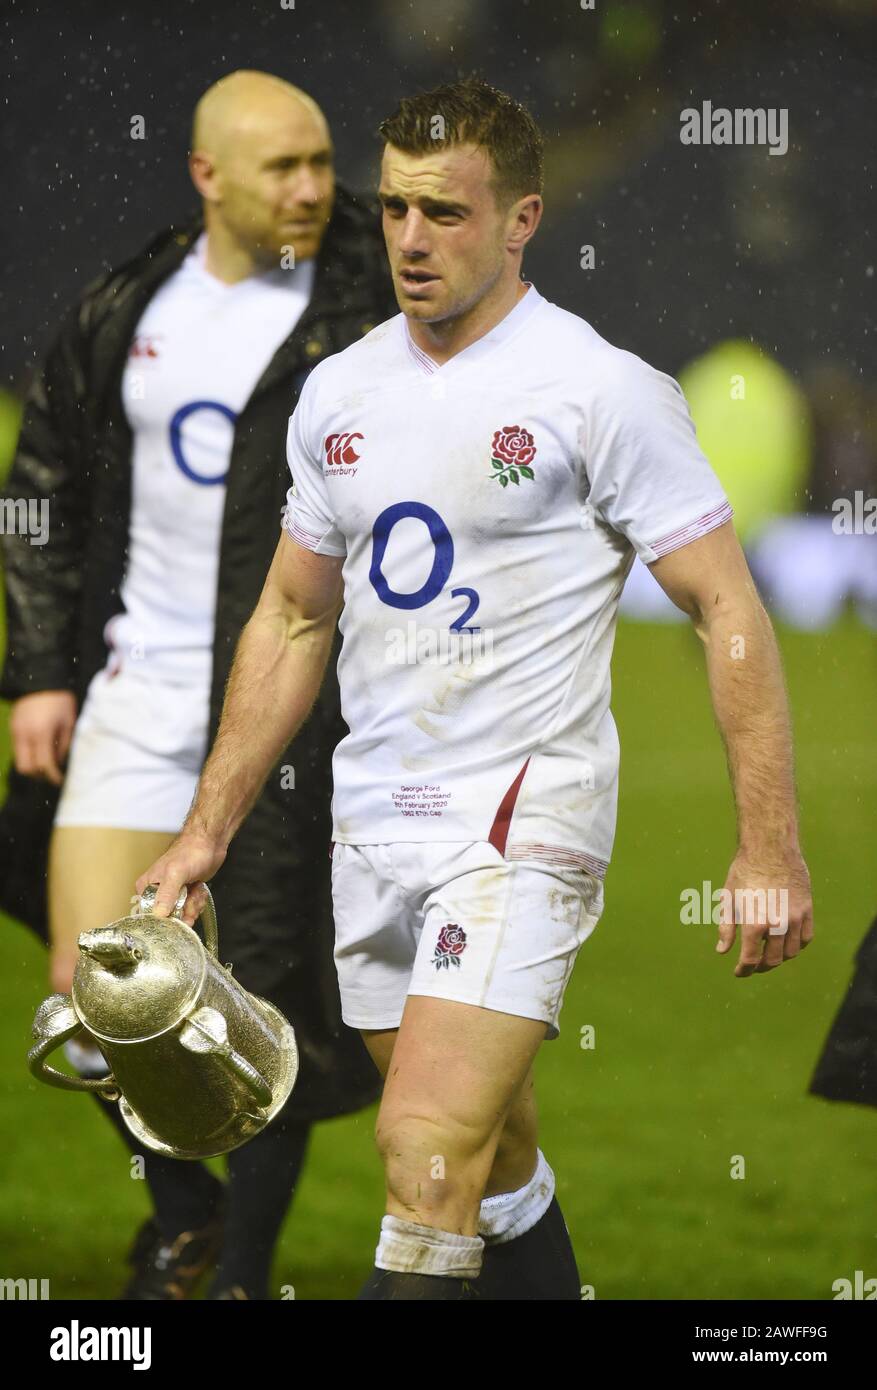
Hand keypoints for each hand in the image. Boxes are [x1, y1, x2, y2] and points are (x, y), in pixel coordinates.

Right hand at [10, 690, 76, 784]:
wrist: (41, 677)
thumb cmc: (60, 699)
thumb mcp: (69, 721)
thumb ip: (64, 744)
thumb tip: (59, 761)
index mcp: (41, 733)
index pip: (44, 765)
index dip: (52, 776)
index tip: (60, 780)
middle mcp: (25, 734)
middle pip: (26, 768)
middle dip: (38, 774)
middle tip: (52, 772)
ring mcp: (15, 731)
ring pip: (19, 760)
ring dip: (32, 765)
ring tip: (47, 761)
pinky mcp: (12, 727)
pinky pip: (17, 748)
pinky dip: (27, 754)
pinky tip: (40, 749)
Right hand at [134, 831, 227, 926]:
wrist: (210, 843)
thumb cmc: (190, 852)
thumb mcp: (175, 873)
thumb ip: (166, 894)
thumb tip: (159, 914)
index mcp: (147, 886)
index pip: (149, 913)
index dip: (165, 918)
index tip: (177, 913)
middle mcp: (158, 891)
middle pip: (168, 916)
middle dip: (183, 912)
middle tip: (191, 899)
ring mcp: (173, 893)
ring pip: (182, 913)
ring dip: (193, 905)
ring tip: (196, 890)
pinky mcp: (186, 893)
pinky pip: (191, 908)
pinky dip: (198, 901)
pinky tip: (199, 888)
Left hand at [716, 849, 813, 976]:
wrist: (771, 848)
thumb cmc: (745, 871)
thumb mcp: (729, 899)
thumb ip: (726, 928)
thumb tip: (722, 951)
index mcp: (754, 924)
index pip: (750, 960)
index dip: (743, 970)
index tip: (739, 972)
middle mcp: (777, 925)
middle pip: (772, 960)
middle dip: (761, 967)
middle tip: (754, 965)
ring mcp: (795, 918)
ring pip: (791, 952)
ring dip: (779, 958)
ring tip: (769, 954)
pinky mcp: (807, 910)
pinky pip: (805, 938)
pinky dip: (796, 945)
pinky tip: (786, 942)